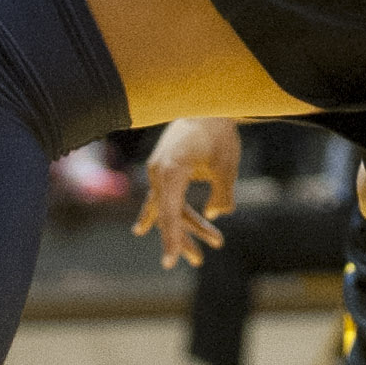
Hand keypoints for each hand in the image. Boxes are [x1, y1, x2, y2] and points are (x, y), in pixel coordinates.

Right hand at [133, 115, 240, 267]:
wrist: (205, 103)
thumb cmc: (217, 132)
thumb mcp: (226, 165)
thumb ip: (223, 193)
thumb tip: (217, 214)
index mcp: (171, 171)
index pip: (170, 213)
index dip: (172, 239)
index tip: (171, 261)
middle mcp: (159, 173)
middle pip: (168, 215)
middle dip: (185, 238)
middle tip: (200, 261)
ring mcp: (158, 171)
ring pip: (168, 208)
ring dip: (188, 227)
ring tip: (215, 244)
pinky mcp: (162, 169)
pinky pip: (160, 197)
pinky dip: (157, 213)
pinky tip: (140, 230)